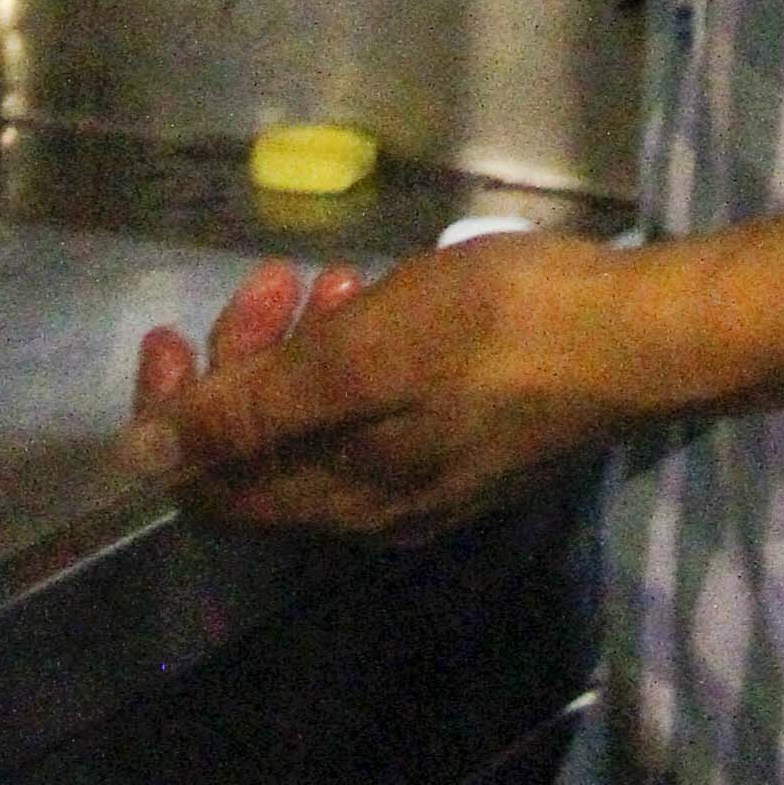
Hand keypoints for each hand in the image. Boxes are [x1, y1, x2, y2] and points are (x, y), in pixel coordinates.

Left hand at [124, 234, 647, 535]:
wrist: (643, 338)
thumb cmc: (500, 332)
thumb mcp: (365, 352)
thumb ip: (254, 408)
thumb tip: (140, 459)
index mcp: (341, 496)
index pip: (208, 487)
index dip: (171, 414)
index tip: (173, 330)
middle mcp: (374, 508)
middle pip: (260, 453)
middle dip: (242, 362)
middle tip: (276, 279)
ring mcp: (425, 478)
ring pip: (315, 426)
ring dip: (297, 348)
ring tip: (328, 276)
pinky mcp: (465, 443)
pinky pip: (370, 412)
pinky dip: (351, 353)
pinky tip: (379, 295)